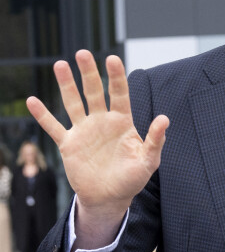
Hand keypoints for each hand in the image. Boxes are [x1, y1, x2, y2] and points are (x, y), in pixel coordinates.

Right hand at [26, 50, 168, 246]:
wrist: (110, 198)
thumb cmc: (132, 178)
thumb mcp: (148, 160)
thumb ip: (155, 140)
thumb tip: (165, 118)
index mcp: (122, 122)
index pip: (120, 94)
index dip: (116, 77)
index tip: (112, 58)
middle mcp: (102, 121)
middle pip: (94, 92)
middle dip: (89, 73)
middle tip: (83, 53)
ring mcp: (84, 131)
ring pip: (73, 103)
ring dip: (66, 85)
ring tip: (60, 64)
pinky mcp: (69, 145)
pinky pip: (54, 127)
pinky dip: (43, 116)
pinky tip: (32, 101)